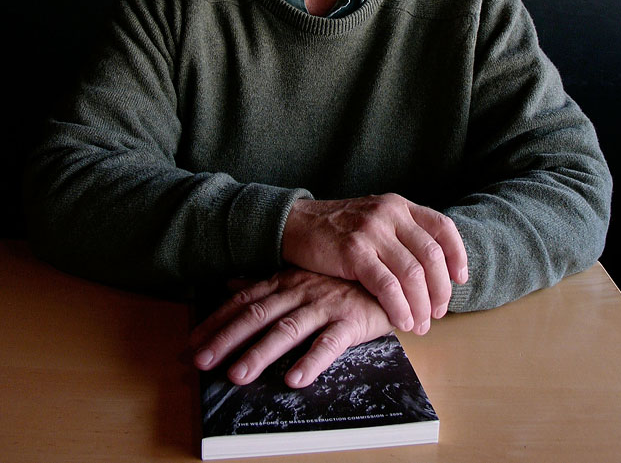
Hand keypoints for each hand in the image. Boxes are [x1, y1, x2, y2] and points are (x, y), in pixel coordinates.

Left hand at [191, 268, 392, 387]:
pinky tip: (295, 379)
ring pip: (287, 330)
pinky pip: (329, 342)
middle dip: (227, 340)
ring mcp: (325, 305)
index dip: (217, 321)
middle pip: (258, 316)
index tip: (193, 342)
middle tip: (202, 362)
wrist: (391, 276)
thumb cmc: (342, 281)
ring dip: (260, 353)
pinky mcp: (351, 321)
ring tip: (238, 375)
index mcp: (286, 282)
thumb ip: (266, 284)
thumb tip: (231, 284)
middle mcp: (301, 291)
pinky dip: (312, 360)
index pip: (245, 301)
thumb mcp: (301, 277)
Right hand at [281, 193, 467, 333]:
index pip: (443, 228)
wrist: (296, 224)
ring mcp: (372, 231)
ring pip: (413, 274)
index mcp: (399, 206)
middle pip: (432, 256)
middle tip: (438, 313)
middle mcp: (390, 214)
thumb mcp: (374, 219)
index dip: (457, 256)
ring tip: (420, 325)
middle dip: (440, 291)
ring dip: (421, 306)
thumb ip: (402, 235)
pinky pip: (387, 286)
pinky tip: (401, 321)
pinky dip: (399, 308)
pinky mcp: (354, 252)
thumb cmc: (337, 229)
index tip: (459, 280)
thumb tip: (434, 270)